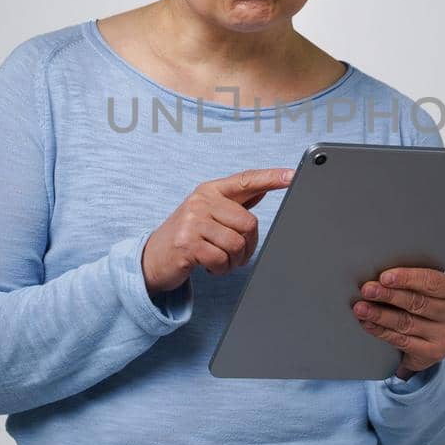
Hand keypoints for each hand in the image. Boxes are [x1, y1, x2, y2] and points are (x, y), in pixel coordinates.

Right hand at [141, 167, 294, 292]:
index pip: (246, 180)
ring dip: (233, 261)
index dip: (271, 178)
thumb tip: (263, 189)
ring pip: (236, 244)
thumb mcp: (208, 214)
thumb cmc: (187, 235)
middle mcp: (201, 201)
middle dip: (248, 246)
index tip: (292, 175)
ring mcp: (192, 221)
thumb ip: (233, 203)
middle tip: (236, 255)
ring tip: (220, 261)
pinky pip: (221, 259)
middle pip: (249, 222)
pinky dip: (220, 269)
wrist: (152, 257)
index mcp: (210, 190)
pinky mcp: (186, 243)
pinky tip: (209, 267)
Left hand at [352, 267, 444, 379]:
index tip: (384, 277)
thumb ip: (412, 281)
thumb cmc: (427, 304)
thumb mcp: (428, 290)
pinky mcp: (434, 353)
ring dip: (380, 315)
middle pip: (417, 302)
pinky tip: (368, 324)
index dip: (407, 278)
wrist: (435, 338)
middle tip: (367, 290)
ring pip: (407, 322)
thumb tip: (379, 276)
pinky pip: (403, 341)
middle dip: (388, 295)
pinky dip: (382, 331)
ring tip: (361, 308)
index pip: (432, 281)